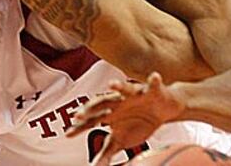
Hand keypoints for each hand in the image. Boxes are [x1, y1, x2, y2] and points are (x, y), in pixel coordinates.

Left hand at [67, 73, 183, 165]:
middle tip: (80, 114)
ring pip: (125, 89)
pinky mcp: (152, 90)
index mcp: (109, 113)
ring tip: (112, 84)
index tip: (68, 134)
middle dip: (91, 107)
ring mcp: (134, 94)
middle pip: (102, 102)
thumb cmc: (138, 123)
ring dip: (119, 86)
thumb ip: (106, 153)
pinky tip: (154, 77)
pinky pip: (153, 85)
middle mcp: (118, 101)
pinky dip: (154, 81)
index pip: (91, 119)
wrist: (162, 109)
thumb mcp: (121, 140)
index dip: (80, 126)